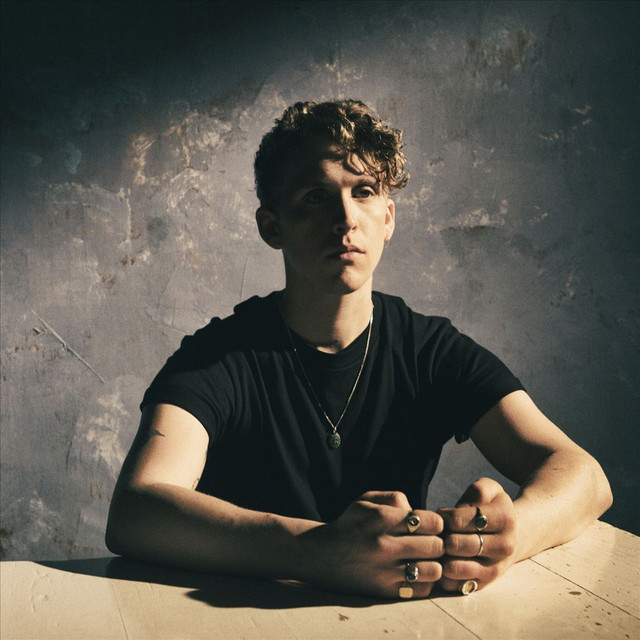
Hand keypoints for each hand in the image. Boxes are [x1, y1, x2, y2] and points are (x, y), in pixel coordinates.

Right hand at [297, 491, 443, 598]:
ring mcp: (384, 570)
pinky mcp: (383, 591)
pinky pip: (421, 590)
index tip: (429, 526)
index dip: (436, 523)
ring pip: (433, 570)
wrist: (321, 554)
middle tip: (430, 543)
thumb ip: (395, 498)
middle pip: (436, 546)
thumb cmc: (349, 524)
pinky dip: (424, 582)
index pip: (431, 521)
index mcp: (381, 518)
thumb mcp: (366, 500)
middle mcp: (383, 544)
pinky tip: (415, 574)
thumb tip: (419, 511)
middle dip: (438, 542)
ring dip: (434, 564)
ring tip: (424, 560)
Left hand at [436, 477, 517, 593]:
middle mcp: (503, 547)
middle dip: (439, 537)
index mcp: (505, 520)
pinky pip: (454, 585)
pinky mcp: (483, 585)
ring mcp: (494, 569)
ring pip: (454, 567)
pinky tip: (439, 562)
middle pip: (456, 544)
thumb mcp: (490, 489)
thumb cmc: (492, 508)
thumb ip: (477, 491)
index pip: (462, 520)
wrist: (512, 536)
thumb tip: (458, 511)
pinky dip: (440, 575)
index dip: (445, 516)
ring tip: (436, 547)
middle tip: (435, 533)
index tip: (442, 515)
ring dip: (438, 557)